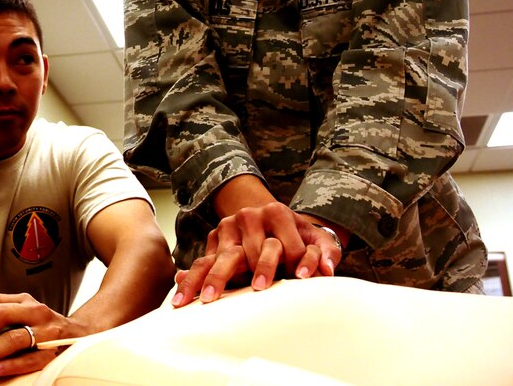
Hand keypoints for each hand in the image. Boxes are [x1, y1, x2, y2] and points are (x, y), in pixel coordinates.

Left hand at [0, 293, 83, 376]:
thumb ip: (1, 319)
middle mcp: (35, 311)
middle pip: (0, 314)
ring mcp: (46, 330)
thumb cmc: (44, 328)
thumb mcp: (24, 315)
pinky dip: (10, 365)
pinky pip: (29, 359)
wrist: (80, 336)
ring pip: (13, 337)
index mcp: (24, 300)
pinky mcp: (53, 351)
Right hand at [171, 202, 341, 306]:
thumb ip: (326, 253)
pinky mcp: (214, 238)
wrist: (271, 220)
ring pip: (224, 256)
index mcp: (277, 213)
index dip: (294, 261)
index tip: (300, 279)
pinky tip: (183, 296)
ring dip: (216, 278)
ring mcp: (228, 227)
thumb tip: (328, 271)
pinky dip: (193, 279)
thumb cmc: (298, 237)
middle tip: (260, 288)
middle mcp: (250, 217)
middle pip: (254, 248)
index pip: (286, 243)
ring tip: (208, 299)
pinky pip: (204, 261)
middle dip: (258, 269)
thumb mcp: (317, 240)